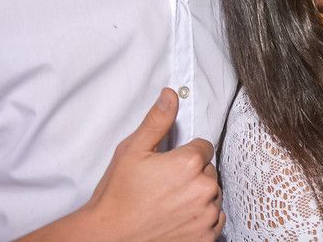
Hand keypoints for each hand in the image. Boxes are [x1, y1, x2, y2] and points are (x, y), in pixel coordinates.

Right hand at [81, 89, 223, 240]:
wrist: (107, 239)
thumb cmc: (117, 196)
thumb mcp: (132, 151)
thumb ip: (157, 121)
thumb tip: (170, 94)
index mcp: (190, 162)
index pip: (204, 146)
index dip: (186, 154)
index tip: (169, 166)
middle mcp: (204, 188)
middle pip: (209, 170)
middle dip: (193, 175)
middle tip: (165, 186)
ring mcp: (207, 214)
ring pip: (213, 194)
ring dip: (198, 197)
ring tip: (169, 203)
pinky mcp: (206, 236)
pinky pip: (215, 219)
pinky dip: (202, 218)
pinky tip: (179, 218)